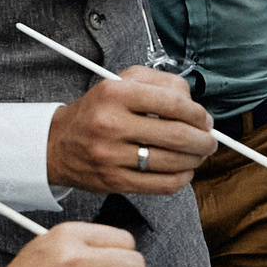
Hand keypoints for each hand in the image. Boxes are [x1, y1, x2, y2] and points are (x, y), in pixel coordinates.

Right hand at [45, 69, 214, 194]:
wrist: (57, 144)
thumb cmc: (96, 111)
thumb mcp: (120, 82)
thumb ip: (160, 83)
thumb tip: (195, 106)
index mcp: (115, 94)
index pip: (172, 102)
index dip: (198, 113)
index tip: (205, 119)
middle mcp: (111, 123)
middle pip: (177, 135)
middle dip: (204, 140)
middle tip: (210, 141)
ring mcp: (111, 155)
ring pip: (173, 162)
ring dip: (195, 160)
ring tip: (197, 155)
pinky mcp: (114, 181)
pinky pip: (162, 184)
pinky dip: (181, 179)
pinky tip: (183, 171)